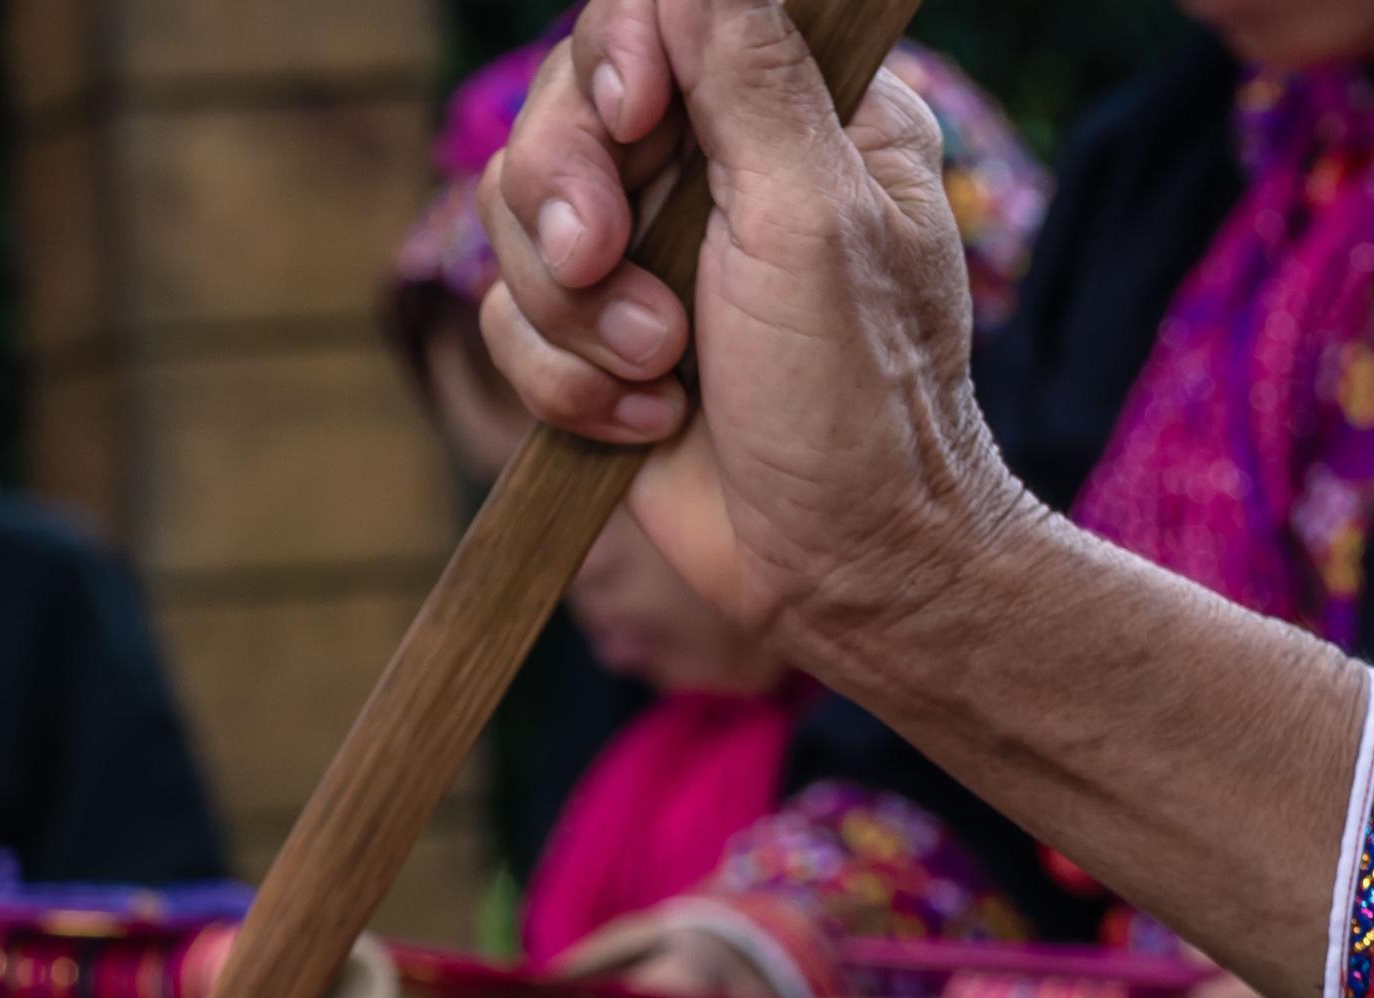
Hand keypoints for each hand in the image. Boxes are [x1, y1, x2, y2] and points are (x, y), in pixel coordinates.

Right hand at [472, 0, 1026, 667]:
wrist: (839, 567)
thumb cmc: (858, 401)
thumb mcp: (812, 216)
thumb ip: (748, 78)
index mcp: (798, 109)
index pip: (659, 20)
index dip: (617, 59)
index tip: (635, 118)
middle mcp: (716, 171)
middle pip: (564, 113)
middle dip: (568, 196)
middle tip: (603, 261)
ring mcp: (648, 262)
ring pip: (519, 225)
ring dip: (576, 313)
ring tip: (658, 366)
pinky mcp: (596, 348)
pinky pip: (514, 326)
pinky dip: (567, 382)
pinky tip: (647, 420)